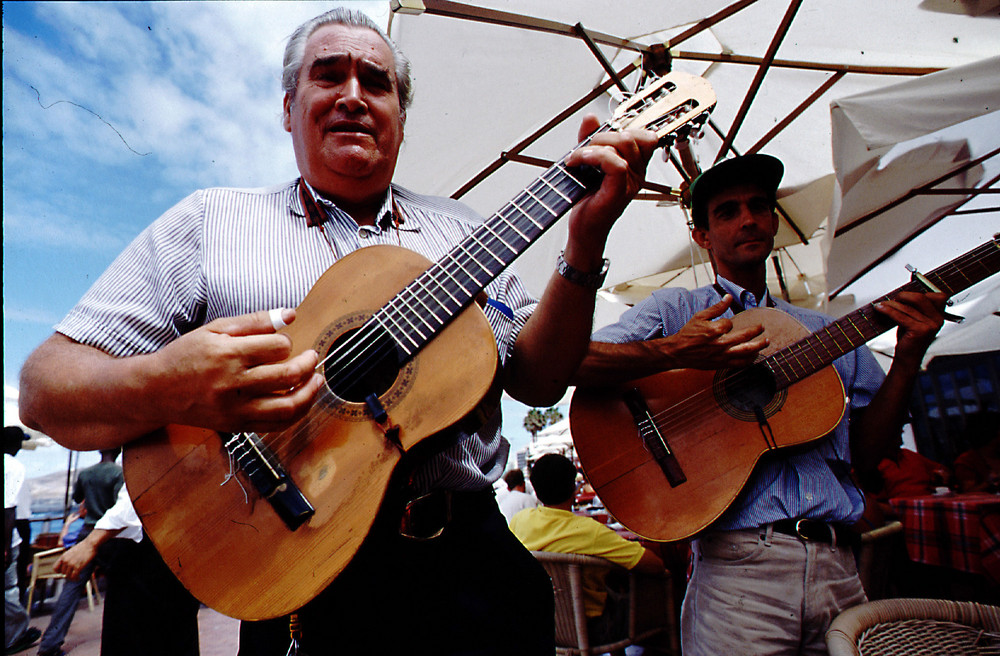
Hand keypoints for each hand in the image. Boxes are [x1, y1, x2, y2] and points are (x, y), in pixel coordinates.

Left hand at [55, 541, 97, 580]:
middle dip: (68, 575)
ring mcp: (71, 564)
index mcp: (63, 557)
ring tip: (76, 577)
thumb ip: (68, 558)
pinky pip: (74, 576)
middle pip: (63, 573)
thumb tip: (68, 565)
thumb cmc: (83, 547)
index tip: (64, 572)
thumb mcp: (72, 551)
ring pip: (68, 576)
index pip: (55, 568)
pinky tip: (79, 578)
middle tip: (73, 575)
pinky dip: (76, 579)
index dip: (59, 572)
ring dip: (72, 578)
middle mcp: (65, 561)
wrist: (90, 544)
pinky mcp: (78, 567)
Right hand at [146, 308, 323, 433]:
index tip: (285, 343)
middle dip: (308, 365)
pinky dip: (295, 414)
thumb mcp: (215, 329)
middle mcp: (232, 383)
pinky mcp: (236, 425)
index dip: (288, 343)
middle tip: (313, 357)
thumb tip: (289, 315)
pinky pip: (275, 425)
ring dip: (309, 393)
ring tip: (316, 381)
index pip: (278, 347)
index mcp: (228, 354)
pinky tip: (301, 400)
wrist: (156, 390)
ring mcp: (235, 408)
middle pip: (288, 376)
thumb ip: (255, 321)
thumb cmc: (186, 356)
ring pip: (287, 406)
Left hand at [561, 114, 658, 269]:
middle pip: (632, 136)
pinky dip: (593, 156)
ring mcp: (631, 182)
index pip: (645, 136)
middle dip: (603, 135)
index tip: (601, 136)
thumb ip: (589, 138)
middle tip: (584, 148)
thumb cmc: (587, 201)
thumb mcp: (586, 162)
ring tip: (579, 156)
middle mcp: (637, 173)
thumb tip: (591, 118)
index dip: (625, 128)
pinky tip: (577, 162)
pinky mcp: (620, 191)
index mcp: (635, 165)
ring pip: (625, 145)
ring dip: (596, 145)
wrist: (583, 229)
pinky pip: (616, 164)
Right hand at [661, 295, 768, 368]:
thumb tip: (728, 297)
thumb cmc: (688, 334)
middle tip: (762, 327)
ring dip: (759, 346)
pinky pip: (740, 363)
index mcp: (714, 330)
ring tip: (766, 341)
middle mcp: (720, 343)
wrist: (678, 352)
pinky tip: (755, 355)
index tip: (724, 324)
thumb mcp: (700, 317)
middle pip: (745, 336)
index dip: (728, 322)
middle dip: (756, 330)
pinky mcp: (722, 364)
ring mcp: (722, 355)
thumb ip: (716, 307)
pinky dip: (750, 360)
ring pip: (746, 351)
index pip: (729, 323)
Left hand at [874, 291, 946, 364]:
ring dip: (891, 304)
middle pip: (920, 297)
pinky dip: (888, 311)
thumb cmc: (910, 338)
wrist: (908, 358)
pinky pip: (901, 316)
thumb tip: (904, 290)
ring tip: (881, 305)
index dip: (921, 291)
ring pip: (907, 307)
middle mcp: (938, 319)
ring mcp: (931, 325)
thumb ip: (914, 306)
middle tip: (893, 299)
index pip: (937, 296)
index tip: (907, 290)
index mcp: (939, 315)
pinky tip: (880, 309)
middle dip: (904, 296)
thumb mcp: (914, 319)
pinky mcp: (920, 330)